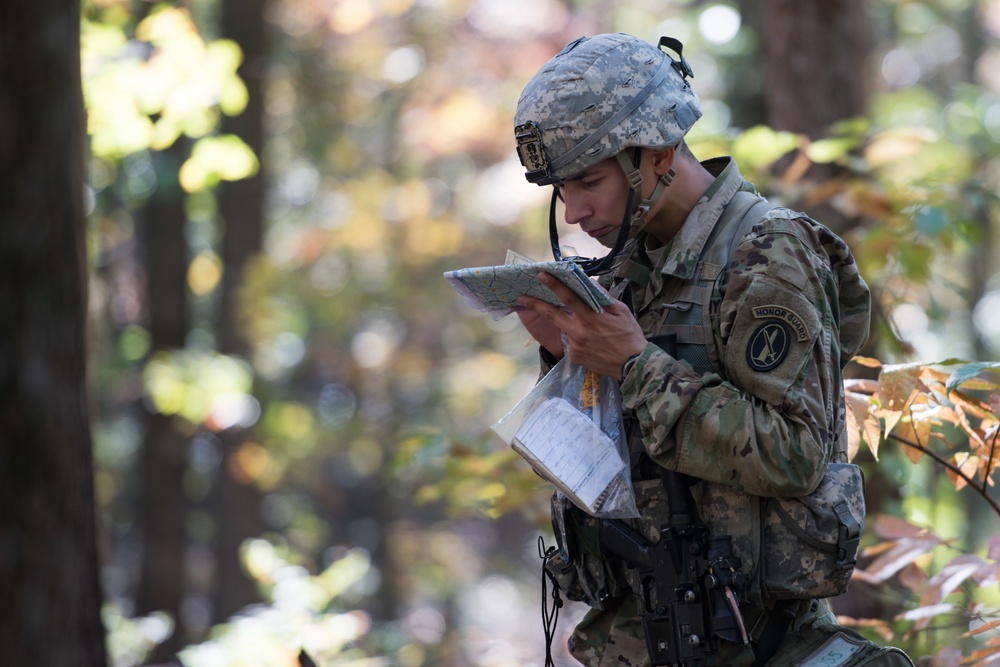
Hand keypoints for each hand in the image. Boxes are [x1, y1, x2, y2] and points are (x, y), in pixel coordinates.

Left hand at [517, 272, 646, 377]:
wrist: (633, 366)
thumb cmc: (630, 336)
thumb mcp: (621, 311)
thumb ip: (603, 298)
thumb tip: (589, 283)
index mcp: (591, 317)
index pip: (569, 298)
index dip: (554, 285)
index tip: (542, 275)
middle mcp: (579, 331)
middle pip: (552, 315)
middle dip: (535, 305)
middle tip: (522, 297)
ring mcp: (575, 346)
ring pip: (566, 329)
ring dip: (572, 326)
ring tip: (594, 333)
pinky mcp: (574, 357)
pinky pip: (572, 343)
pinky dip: (579, 339)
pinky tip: (593, 344)